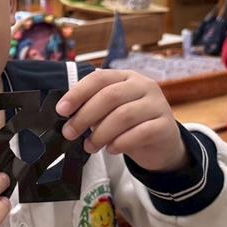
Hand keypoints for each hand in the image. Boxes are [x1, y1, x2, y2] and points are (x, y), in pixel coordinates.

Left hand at [57, 69, 187, 172]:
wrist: (161, 143)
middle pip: (110, 96)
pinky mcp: (166, 125)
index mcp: (126, 77)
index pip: (98, 78)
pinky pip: (140, 132)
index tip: (61, 110)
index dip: (77, 93)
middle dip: (84, 116)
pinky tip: (111, 149)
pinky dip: (121, 142)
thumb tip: (67, 117)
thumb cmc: (129, 125)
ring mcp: (157, 104)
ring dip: (100, 133)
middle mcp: (143, 86)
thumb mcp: (110, 112)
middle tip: (69, 133)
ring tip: (89, 146)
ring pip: (123, 116)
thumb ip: (92, 109)